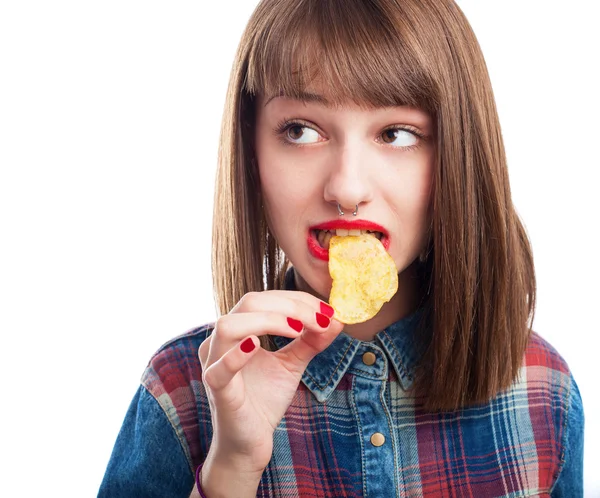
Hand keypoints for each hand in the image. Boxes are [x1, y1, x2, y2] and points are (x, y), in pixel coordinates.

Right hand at [198, 290, 343, 472]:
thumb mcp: (292, 364)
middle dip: (290, 306)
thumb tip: (337, 319)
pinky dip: (237, 354)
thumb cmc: (264, 399)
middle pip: (249, 303)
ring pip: (229, 325)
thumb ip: (311, 341)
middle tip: (320, 318)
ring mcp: (214, 363)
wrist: (250, 442)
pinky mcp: (216, 389)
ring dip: (268, 321)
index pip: (264, 299)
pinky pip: (220, 368)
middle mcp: (221, 340)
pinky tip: (257, 345)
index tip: (327, 310)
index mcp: (237, 330)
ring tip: (299, 330)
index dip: (297, 300)